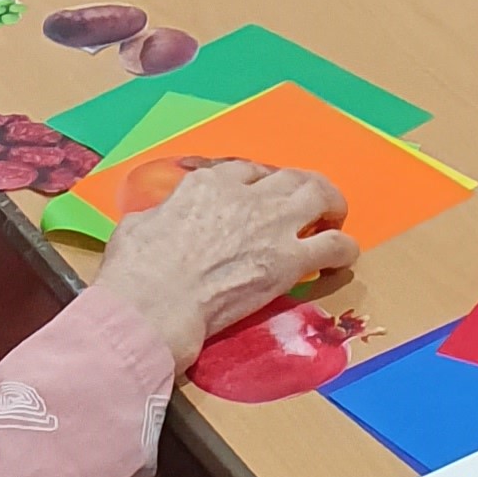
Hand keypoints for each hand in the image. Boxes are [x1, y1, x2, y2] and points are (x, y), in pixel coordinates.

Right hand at [94, 160, 356, 367]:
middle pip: (290, 175)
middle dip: (302, 186)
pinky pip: (333, 245)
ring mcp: (272, 226)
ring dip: (331, 205)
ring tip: (335, 219)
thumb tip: (162, 221)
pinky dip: (342, 248)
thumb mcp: (139, 224)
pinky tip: (342, 257)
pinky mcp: (289, 262)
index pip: (246, 171)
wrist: (154, 305)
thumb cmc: (135, 270)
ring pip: (320, 195)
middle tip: (309, 203)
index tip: (261, 195)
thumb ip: (162, 216)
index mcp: (208, 184)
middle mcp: (246, 196)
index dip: (259, 182)